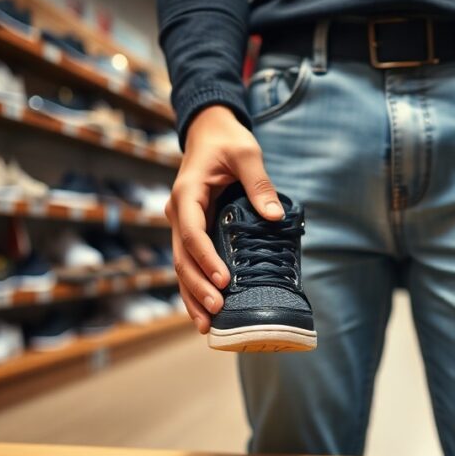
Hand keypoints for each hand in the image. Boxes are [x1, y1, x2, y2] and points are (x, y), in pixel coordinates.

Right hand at [166, 105, 283, 333]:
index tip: (223, 280)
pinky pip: (190, 263)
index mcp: (187, 193)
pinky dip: (195, 288)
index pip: (191, 232)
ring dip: (192, 295)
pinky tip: (205, 312)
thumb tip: (275, 216)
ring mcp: (182, 224)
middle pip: (182, 257)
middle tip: (216, 311)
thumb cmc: (227, 140)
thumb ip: (259, 183)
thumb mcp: (247, 153)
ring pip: (181, 266)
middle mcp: (179, 212)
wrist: (209, 130)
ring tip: (206, 325)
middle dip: (197, 287)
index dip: (205, 258)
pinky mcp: (191, 231)